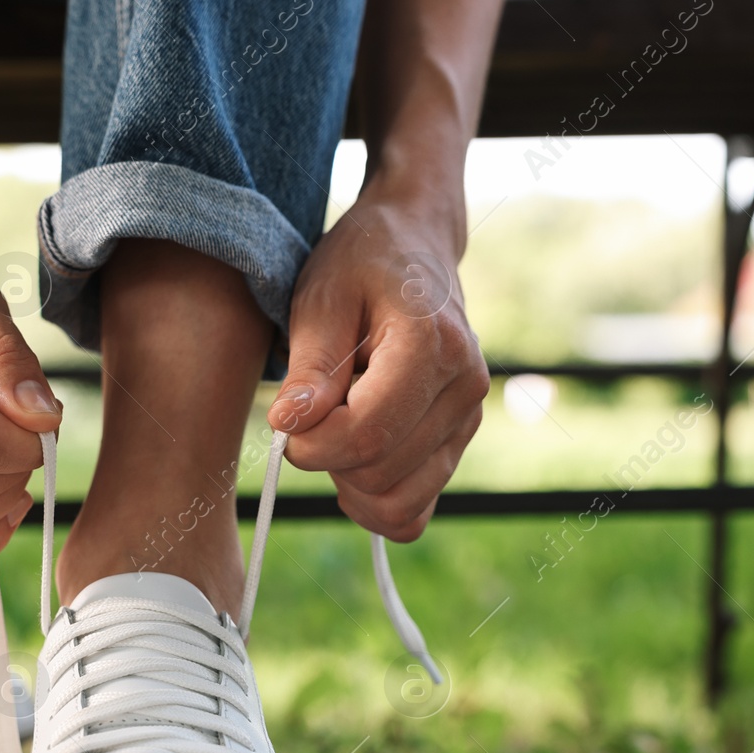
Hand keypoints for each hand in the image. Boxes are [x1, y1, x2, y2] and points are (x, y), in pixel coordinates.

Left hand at [267, 194, 487, 541]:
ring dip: (349, 482)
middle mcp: (465, 386)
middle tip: (311, 412)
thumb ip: (308, 367)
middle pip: (379, 474)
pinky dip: (375, 500)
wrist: (414, 243)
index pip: (366, 435)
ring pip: (398, 504)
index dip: (310, 446)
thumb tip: (291, 427)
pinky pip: (415, 509)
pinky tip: (352, 459)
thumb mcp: (319, 300)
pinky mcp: (460, 440)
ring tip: (335, 427)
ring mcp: (468, 418)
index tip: (284, 422)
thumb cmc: (360, 265)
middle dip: (327, 459)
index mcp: (431, 345)